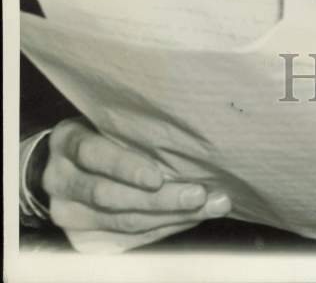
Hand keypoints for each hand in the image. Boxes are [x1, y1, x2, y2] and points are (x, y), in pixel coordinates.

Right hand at [42, 118, 230, 237]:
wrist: (62, 167)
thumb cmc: (102, 133)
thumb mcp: (107, 121)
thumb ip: (133, 129)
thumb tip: (188, 135)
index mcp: (66, 142)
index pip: (92, 154)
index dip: (125, 167)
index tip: (158, 176)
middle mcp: (60, 181)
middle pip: (110, 196)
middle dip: (160, 199)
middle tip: (199, 195)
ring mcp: (69, 215)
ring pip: (123, 222)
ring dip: (171, 216)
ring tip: (209, 207)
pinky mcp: (82, 240)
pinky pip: (128, 240)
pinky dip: (163, 228)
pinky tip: (191, 218)